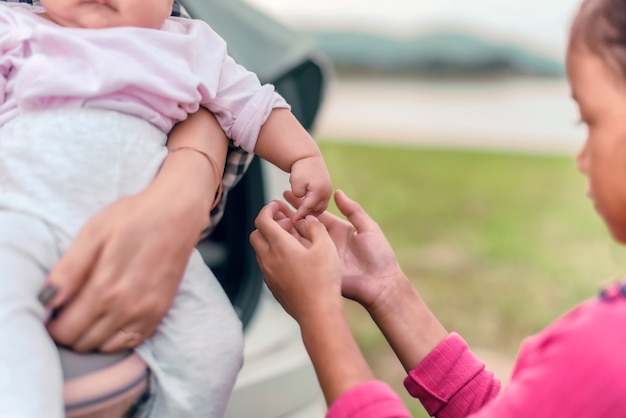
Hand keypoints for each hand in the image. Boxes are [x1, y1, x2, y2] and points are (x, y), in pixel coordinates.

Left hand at [40, 186, 205, 352]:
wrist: (177, 214)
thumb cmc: (133, 218)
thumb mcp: (93, 234)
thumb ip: (68, 270)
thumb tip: (45, 301)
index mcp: (105, 288)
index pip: (66, 331)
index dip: (52, 325)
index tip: (50, 312)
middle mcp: (127, 308)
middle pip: (84, 343)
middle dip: (69, 332)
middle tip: (67, 310)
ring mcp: (147, 313)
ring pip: (106, 347)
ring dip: (91, 337)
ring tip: (86, 315)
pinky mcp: (161, 312)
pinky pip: (132, 342)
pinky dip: (115, 339)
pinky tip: (109, 318)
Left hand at [249, 200, 342, 321]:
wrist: (317, 313)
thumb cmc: (323, 279)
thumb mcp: (325, 246)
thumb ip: (315, 227)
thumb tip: (307, 221)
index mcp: (279, 245)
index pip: (262, 219)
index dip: (268, 209)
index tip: (278, 205)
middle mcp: (268, 259)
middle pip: (256, 234)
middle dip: (268, 224)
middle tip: (287, 224)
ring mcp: (268, 274)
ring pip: (261, 251)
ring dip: (271, 241)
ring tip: (292, 242)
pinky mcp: (272, 287)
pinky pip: (267, 265)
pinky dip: (274, 256)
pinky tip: (293, 260)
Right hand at [284, 190, 403, 310]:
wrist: (381, 285)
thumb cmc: (379, 256)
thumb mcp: (368, 229)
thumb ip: (353, 210)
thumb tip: (338, 192)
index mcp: (337, 230)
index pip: (315, 214)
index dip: (301, 204)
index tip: (286, 194)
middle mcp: (326, 241)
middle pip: (303, 226)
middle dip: (288, 215)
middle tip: (272, 205)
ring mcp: (320, 256)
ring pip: (299, 241)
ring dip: (285, 231)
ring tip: (270, 219)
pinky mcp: (318, 269)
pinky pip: (301, 257)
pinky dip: (288, 248)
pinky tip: (276, 239)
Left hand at [289, 155, 331, 221]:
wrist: (308, 157)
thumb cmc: (300, 168)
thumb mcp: (296, 182)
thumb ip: (298, 194)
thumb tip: (302, 205)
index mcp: (319, 191)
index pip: (308, 208)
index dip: (300, 216)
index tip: (292, 221)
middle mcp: (326, 193)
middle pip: (317, 211)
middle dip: (307, 217)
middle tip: (296, 222)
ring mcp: (328, 193)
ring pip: (319, 209)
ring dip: (310, 213)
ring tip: (299, 216)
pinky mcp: (327, 192)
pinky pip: (320, 204)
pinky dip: (313, 208)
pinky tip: (303, 210)